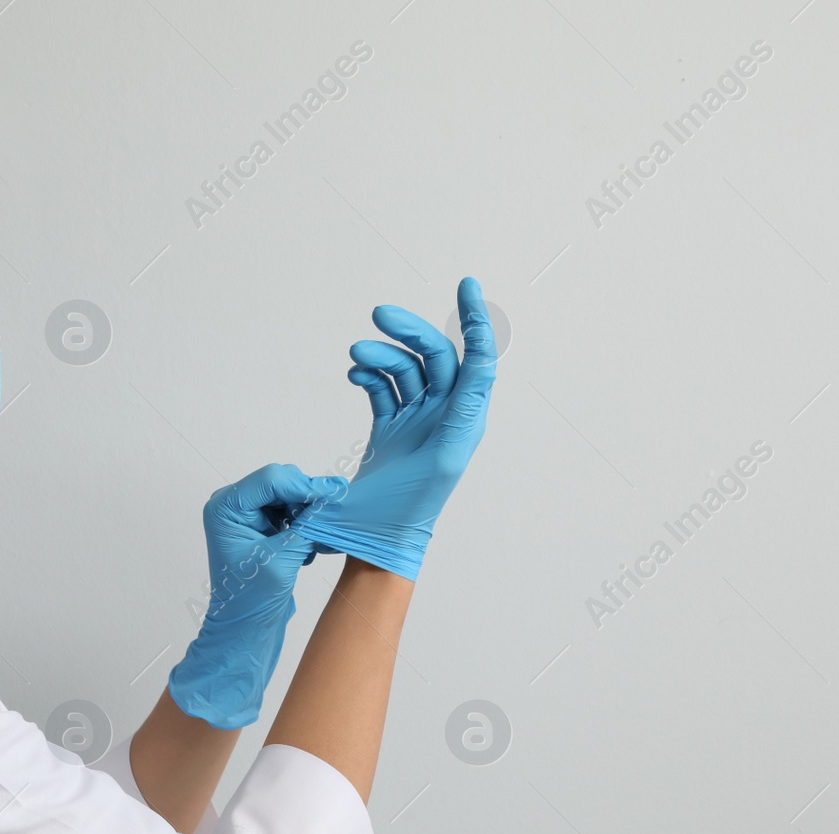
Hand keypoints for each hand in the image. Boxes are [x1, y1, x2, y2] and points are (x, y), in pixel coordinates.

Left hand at [168, 463, 345, 729]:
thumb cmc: (250, 601)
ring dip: (310, 512)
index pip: (271, 480)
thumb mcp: (280, 561)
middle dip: (309, 497)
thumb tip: (331, 500)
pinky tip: (315, 545)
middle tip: (334, 514)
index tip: (335, 495)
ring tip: (324, 535)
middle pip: (282, 482)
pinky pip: (293, 512)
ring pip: (291, 495)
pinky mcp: (263, 527)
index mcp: (226, 508)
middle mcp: (234, 506)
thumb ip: (304, 527)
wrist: (244, 630)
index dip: (304, 486)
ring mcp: (248, 515)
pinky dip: (307, 524)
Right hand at [291, 276, 498, 580]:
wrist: (374, 542)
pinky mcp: (391, 431)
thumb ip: (463, 408)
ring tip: (355, 356)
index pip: (478, 359)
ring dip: (381, 356)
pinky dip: (369, 376)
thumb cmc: (405, 511)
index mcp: (463, 422)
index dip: (477, 320)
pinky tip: (354, 374)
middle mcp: (444, 419)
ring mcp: (416, 423)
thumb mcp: (444, 456)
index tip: (468, 285)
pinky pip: (383, 389)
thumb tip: (484, 360)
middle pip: (434, 356)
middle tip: (380, 314)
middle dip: (408, 331)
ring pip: (404, 371)